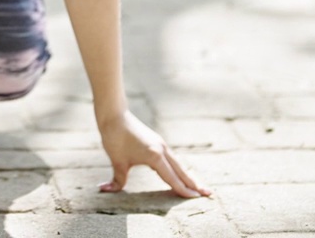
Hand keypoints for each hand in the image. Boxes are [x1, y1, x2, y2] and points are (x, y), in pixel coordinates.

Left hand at [97, 110, 211, 197]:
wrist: (114, 115)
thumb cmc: (115, 138)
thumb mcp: (117, 161)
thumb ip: (117, 179)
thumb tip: (106, 190)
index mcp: (155, 156)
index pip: (172, 178)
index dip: (183, 190)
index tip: (195, 198)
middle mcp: (162, 150)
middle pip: (181, 171)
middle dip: (194, 184)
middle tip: (208, 194)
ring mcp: (161, 145)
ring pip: (178, 164)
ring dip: (188, 176)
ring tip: (198, 186)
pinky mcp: (157, 142)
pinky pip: (172, 159)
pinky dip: (179, 168)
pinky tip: (180, 173)